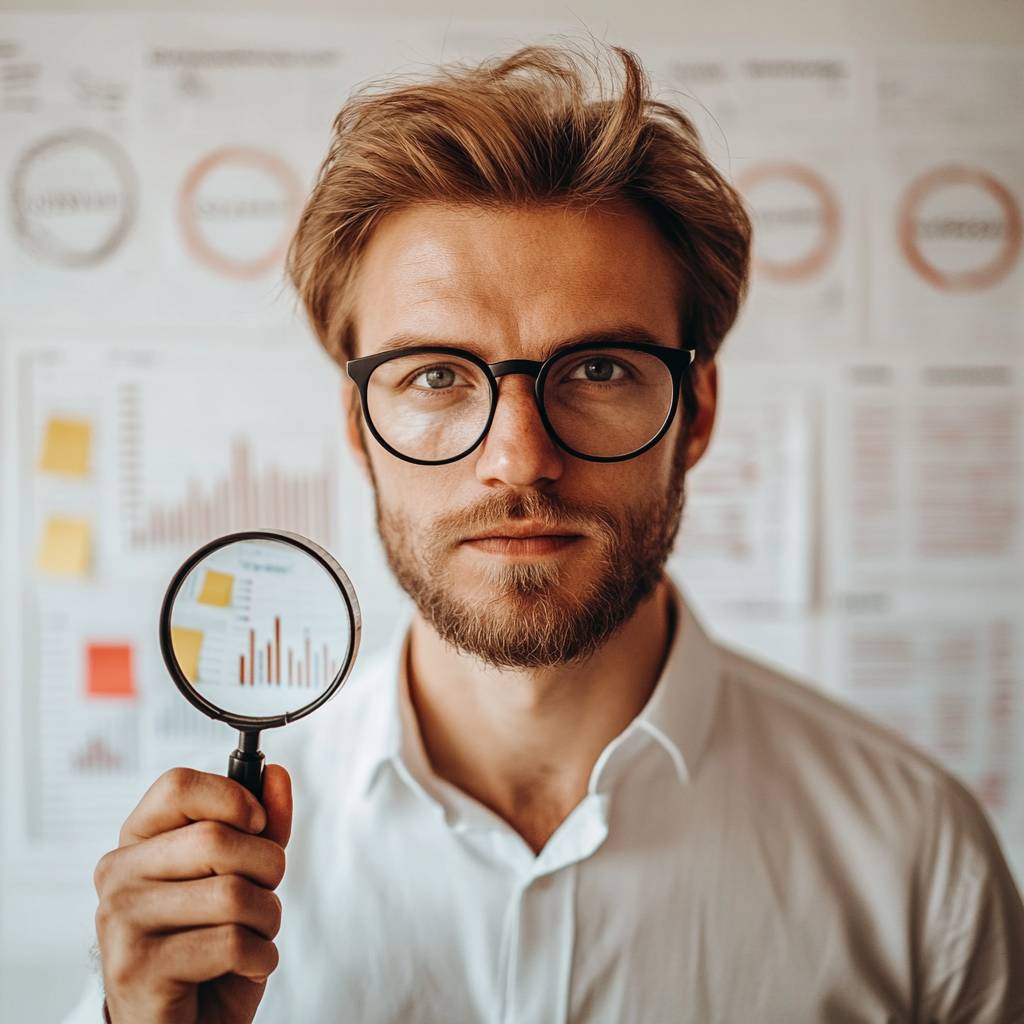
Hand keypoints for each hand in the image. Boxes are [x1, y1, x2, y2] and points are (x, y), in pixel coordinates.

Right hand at [93, 764, 291, 1023]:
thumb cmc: (213, 946)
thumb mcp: (244, 875)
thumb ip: (262, 824)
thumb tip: (276, 774)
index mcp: (138, 841)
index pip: (177, 785)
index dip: (232, 798)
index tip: (256, 825)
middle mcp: (119, 875)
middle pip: (215, 839)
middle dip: (266, 869)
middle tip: (259, 896)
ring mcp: (120, 922)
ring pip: (231, 893)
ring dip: (266, 919)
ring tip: (250, 937)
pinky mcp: (136, 970)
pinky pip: (231, 943)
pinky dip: (259, 957)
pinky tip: (241, 968)